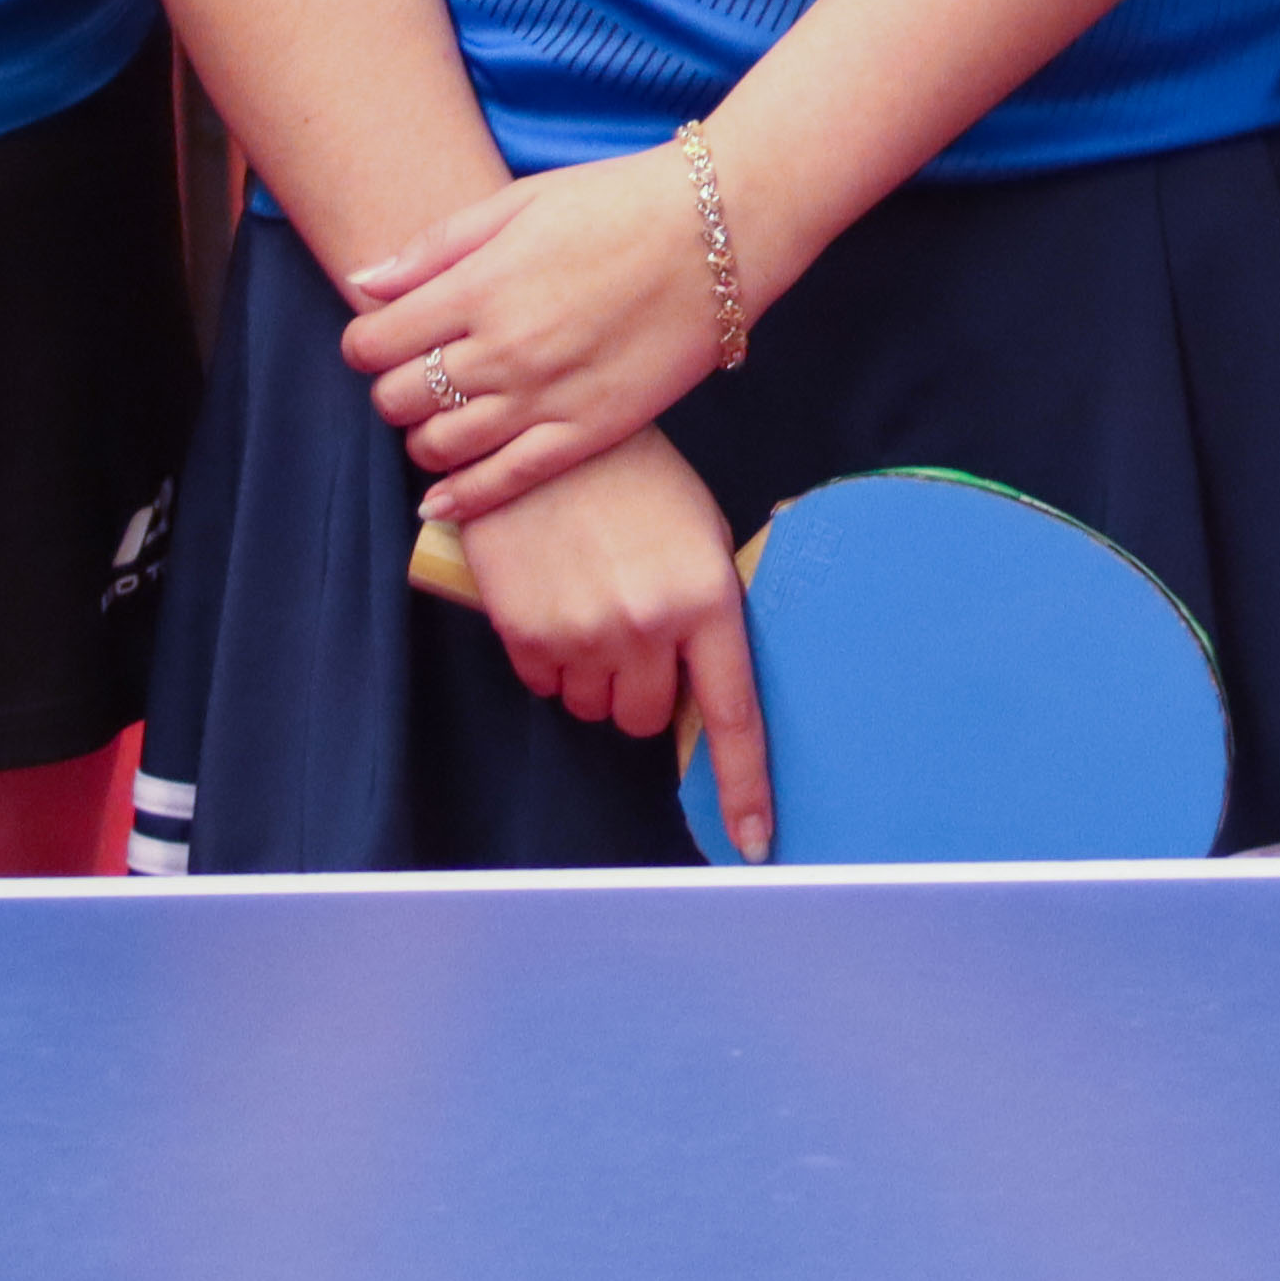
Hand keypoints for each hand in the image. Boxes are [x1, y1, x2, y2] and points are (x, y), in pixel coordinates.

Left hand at [338, 145, 739, 524]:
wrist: (718, 230)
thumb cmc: (617, 202)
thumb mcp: (518, 202)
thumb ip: (435, 247)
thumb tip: (361, 283)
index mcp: (477, 286)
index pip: (373, 343)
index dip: (362, 346)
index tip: (377, 341)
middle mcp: (502, 349)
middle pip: (398, 400)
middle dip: (390, 391)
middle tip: (412, 378)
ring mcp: (545, 396)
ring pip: (442, 447)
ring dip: (422, 441)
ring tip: (438, 423)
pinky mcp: (589, 431)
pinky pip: (507, 482)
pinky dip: (464, 498)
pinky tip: (443, 501)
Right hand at [453, 430, 769, 850]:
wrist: (546, 435)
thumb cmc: (637, 481)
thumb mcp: (695, 536)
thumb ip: (704, 614)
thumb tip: (701, 691)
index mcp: (707, 600)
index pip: (733, 717)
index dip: (744, 788)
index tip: (753, 846)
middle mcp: (647, 628)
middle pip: (645, 719)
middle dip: (640, 688)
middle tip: (630, 628)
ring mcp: (584, 635)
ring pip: (593, 708)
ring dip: (593, 675)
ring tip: (589, 601)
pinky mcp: (526, 632)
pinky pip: (545, 684)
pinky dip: (550, 659)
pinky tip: (552, 599)